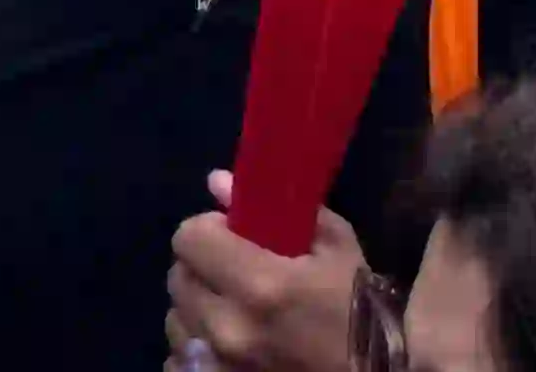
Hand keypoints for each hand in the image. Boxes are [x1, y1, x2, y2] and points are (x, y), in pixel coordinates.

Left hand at [164, 178, 367, 371]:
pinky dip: (197, 347)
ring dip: (197, 308)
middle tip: (231, 268)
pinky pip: (180, 360)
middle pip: (178, 279)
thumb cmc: (359, 307)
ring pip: (176, 321)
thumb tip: (218, 182)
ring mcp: (218, 366)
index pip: (189, 238)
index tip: (230, 231)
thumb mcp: (336, 247)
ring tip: (230, 309)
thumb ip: (277, 209)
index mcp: (261, 284)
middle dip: (201, 265)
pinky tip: (226, 343)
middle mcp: (228, 327)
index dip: (207, 228)